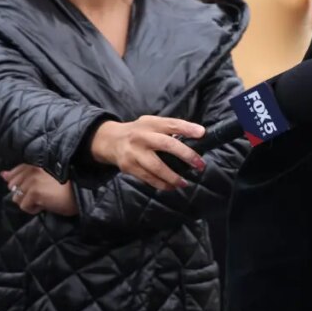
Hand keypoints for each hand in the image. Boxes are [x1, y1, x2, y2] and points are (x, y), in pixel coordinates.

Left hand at [1, 165, 75, 215]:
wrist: (84, 192)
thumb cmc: (71, 184)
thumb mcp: (46, 175)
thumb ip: (24, 173)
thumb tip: (2, 174)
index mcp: (37, 162)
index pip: (16, 171)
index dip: (18, 181)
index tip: (31, 188)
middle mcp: (32, 169)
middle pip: (13, 185)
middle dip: (24, 192)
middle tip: (41, 194)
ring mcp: (32, 180)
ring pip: (17, 197)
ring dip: (29, 201)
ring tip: (45, 199)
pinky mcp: (34, 192)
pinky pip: (24, 206)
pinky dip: (34, 209)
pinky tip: (46, 205)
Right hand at [89, 117, 205, 191]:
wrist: (110, 140)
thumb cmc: (139, 132)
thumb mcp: (152, 124)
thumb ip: (171, 128)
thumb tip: (199, 134)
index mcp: (151, 124)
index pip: (171, 124)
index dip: (187, 128)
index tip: (202, 133)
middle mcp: (142, 137)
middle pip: (166, 144)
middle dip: (186, 155)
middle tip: (200, 164)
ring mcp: (134, 153)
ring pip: (157, 167)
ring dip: (173, 177)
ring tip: (184, 183)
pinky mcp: (129, 167)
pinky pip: (148, 178)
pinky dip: (161, 184)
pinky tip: (171, 187)